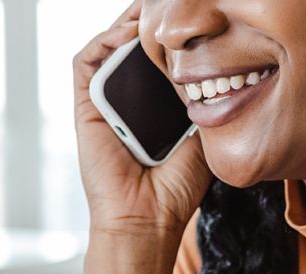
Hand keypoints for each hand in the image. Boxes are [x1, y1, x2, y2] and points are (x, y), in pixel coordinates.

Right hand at [72, 1, 213, 273]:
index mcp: (152, 106)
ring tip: (153, 7)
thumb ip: (204, 102)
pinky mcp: (84, 107)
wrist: (147, 219)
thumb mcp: (202, 135)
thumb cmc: (176, 188)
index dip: (174, 35)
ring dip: (129, 21)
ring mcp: (103, 101)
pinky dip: (105, 39)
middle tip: (174, 5)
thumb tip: (221, 67)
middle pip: (132, 45)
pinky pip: (87, 60)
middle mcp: (126, 100)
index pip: (159, 57)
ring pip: (109, 44)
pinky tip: (130, 31)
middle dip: (152, 20)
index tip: (197, 17)